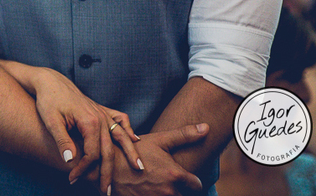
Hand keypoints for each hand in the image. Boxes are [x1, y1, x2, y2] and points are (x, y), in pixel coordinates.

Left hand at [25, 67, 141, 194]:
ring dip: (130, 153)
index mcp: (89, 122)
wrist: (50, 81)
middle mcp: (100, 118)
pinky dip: (128, 128)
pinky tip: (135, 138)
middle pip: (109, 150)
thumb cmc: (49, 100)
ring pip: (120, 136)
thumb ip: (62, 140)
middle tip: (106, 191)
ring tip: (138, 169)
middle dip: (108, 172)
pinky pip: (119, 119)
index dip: (83, 168)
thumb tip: (70, 160)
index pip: (92, 153)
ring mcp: (102, 113)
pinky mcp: (101, 110)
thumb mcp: (51, 121)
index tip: (72, 178)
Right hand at [80, 123, 209, 195]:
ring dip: (167, 193)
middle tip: (167, 179)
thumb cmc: (134, 150)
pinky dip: (154, 195)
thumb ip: (185, 135)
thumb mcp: (159, 140)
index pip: (196, 185)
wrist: (108, 165)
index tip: (187, 177)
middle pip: (184, 195)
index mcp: (175, 174)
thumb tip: (207, 127)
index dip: (192, 181)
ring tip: (157, 183)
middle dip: (179, 189)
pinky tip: (147, 188)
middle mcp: (169, 190)